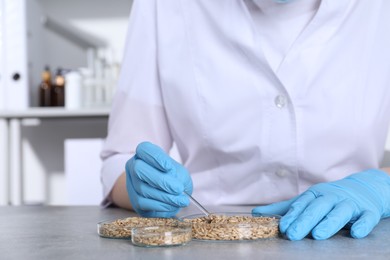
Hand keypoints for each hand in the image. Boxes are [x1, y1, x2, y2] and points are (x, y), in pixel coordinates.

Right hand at [125, 141, 192, 217]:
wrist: (169, 193)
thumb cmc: (174, 178)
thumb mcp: (179, 172)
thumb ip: (176, 175)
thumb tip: (173, 185)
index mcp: (144, 154)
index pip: (144, 149)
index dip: (156, 157)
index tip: (169, 167)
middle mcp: (133, 166)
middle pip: (139, 169)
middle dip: (160, 180)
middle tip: (178, 188)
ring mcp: (132, 183)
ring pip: (143, 189)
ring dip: (165, 196)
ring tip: (181, 200)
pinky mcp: (134, 200)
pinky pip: (144, 203)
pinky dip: (160, 205)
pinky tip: (172, 205)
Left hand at [252, 169, 389, 239]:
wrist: (364, 189)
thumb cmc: (329, 198)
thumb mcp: (307, 201)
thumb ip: (284, 208)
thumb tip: (256, 213)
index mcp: (315, 194)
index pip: (302, 204)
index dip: (292, 216)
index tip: (282, 227)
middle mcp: (332, 197)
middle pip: (317, 208)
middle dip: (304, 221)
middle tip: (293, 234)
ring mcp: (350, 203)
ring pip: (340, 212)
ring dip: (329, 222)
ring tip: (317, 235)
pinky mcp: (368, 211)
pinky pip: (366, 218)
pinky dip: (362, 225)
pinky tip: (355, 233)